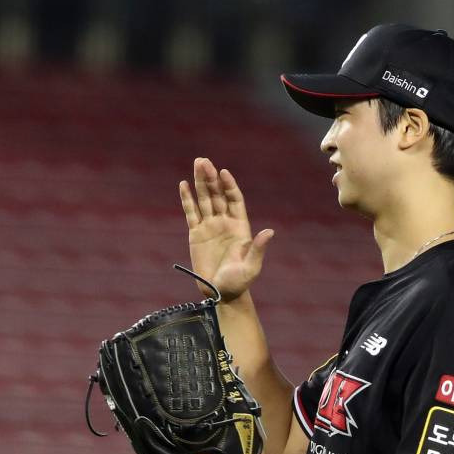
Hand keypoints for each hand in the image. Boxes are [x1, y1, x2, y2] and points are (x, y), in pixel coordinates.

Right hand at [179, 158, 274, 301]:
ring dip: (200, 182)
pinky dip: (187, 199)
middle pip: (218, 194)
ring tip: (197, 163)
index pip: (234, 199)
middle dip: (211, 178)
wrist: (221, 293)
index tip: (223, 173)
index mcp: (240, 226)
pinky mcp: (196, 234)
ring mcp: (210, 227)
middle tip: (204, 161)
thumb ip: (258, 249)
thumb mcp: (251, 267)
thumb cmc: (239, 281)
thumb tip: (269, 232)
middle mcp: (224, 222)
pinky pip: (191, 213)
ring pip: (204, 199)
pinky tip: (183, 185)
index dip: (229, 185)